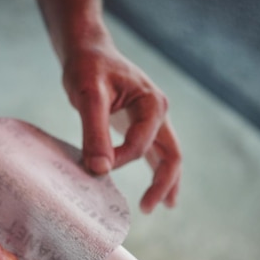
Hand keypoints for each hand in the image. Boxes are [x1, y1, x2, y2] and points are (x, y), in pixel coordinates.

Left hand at [62, 37, 181, 212]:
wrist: (87, 50)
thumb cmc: (88, 68)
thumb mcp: (88, 96)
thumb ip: (93, 132)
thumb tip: (99, 170)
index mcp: (152, 103)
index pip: (140, 144)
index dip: (118, 159)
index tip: (93, 166)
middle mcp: (159, 112)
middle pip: (172, 155)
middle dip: (162, 184)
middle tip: (147, 209)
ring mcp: (153, 119)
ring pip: (167, 156)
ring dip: (164, 181)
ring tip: (158, 206)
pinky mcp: (142, 124)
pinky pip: (155, 152)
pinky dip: (156, 171)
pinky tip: (156, 191)